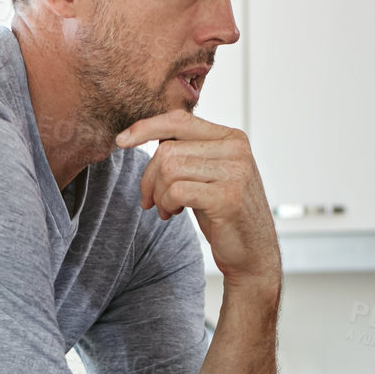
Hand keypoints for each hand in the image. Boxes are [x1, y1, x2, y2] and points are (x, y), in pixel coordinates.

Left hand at [115, 111, 280, 288]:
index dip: (146, 127)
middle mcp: (236, 149)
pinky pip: (177, 191)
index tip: (121, 140)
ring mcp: (234, 172)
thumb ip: (186, 151)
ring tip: (166, 208)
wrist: (253, 253)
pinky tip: (173, 213)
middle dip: (150, 178)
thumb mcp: (207, 174)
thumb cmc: (224, 213)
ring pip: (169, 169)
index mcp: (231, 137)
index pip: (179, 120)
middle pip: (168, 150)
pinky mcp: (227, 197)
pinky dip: (166, 204)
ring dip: (158, 194)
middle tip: (152, 200)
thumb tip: (143, 133)